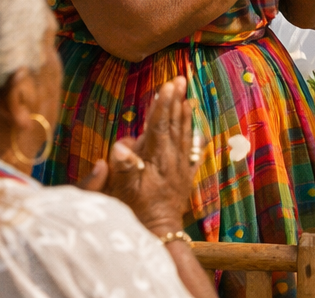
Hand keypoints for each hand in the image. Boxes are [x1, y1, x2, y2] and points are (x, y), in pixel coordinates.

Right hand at [86, 77, 195, 235]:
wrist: (159, 234)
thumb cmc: (136, 213)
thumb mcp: (123, 193)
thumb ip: (122, 169)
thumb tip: (118, 147)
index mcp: (156, 159)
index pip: (160, 126)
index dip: (162, 105)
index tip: (167, 86)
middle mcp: (172, 160)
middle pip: (174, 125)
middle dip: (175, 102)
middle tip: (180, 80)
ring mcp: (180, 168)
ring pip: (183, 135)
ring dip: (185, 115)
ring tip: (188, 96)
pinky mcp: (184, 177)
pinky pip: (191, 150)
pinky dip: (192, 135)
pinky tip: (195, 128)